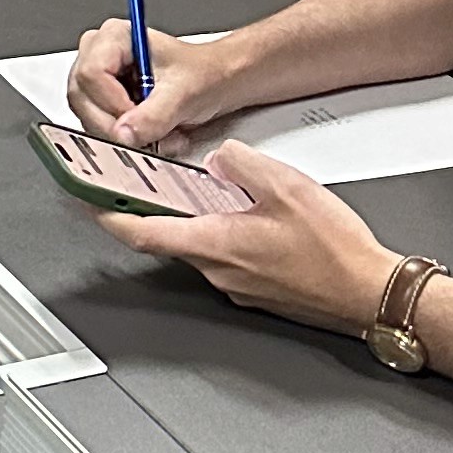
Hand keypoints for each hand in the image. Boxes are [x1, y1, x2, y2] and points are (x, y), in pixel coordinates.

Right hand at [64, 19, 245, 151]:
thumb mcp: (184, 92)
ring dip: (125, 135)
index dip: (112, 102)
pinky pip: (99, 129)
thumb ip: (154, 114)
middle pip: (83, 97)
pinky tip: (154, 136)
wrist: (218, 84)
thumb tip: (124, 134)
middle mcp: (99, 56)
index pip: (91, 73)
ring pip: (88, 118)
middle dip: (117, 124)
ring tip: (160, 133)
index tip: (137, 119)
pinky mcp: (104, 105)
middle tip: (149, 134)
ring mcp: (99, 82)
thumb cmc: (205, 73)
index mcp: (115, 38)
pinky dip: (127, 140)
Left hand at [93, 140, 397, 338]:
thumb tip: (222, 160)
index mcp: (214, 243)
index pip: (138, 231)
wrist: (370, 293)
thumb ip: (240, 163)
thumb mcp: (284, 184)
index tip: (82, 195)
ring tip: (205, 187)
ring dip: (192, 218)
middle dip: (149, 208)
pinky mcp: (255, 288)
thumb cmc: (335, 252)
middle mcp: (217, 269)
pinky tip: (245, 214)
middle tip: (136, 181)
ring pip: (198, 244)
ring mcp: (236, 283)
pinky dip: (221, 232)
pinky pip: (225, 255)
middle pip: (165, 236)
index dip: (104, 212)